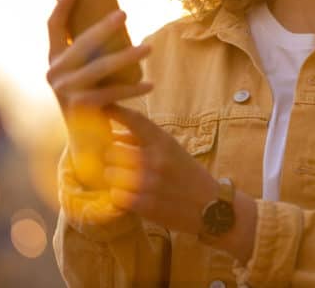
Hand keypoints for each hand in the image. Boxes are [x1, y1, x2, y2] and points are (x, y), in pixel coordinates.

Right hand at [46, 0, 151, 187]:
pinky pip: (112, 92)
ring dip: (128, 56)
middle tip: (124, 14)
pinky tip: (149, 83)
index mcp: (53, 61)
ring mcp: (66, 92)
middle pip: (81, 43)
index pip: (52, 28)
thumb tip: (118, 22)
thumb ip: (92, 54)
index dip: (61, 8)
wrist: (85, 144)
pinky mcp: (82, 108)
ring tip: (149, 48)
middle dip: (104, 27)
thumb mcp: (86, 75)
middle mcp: (54, 75)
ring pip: (101, 67)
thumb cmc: (92, 101)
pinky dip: (133, 88)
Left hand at [102, 105, 217, 235]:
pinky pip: (115, 196)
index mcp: (165, 142)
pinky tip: (129, 196)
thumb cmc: (189, 175)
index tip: (102, 108)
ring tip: (122, 181)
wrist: (211, 206)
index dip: (115, 112)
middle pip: (112, 150)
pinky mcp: (145, 205)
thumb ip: (146, 140)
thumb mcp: (173, 150)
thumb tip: (115, 134)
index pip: (135, 120)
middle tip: (114, 162)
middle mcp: (156, 159)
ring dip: (112, 178)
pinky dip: (119, 196)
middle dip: (110, 156)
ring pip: (109, 174)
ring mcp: (149, 182)